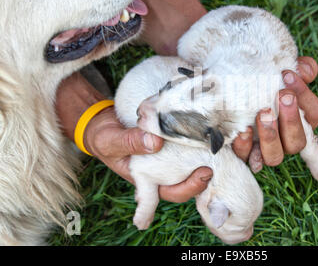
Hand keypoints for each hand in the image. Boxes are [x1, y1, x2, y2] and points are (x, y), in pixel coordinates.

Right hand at [84, 107, 212, 201]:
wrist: (104, 122)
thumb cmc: (104, 138)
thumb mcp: (110, 140)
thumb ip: (129, 142)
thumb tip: (156, 143)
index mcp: (142, 178)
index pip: (162, 195)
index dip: (180, 193)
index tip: (198, 182)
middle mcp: (158, 171)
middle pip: (182, 184)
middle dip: (196, 182)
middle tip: (207, 171)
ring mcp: (166, 156)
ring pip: (188, 167)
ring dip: (201, 162)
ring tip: (213, 153)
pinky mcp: (170, 141)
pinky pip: (186, 146)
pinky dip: (195, 142)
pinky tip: (206, 134)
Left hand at [232, 57, 317, 171]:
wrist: (226, 86)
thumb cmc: (259, 77)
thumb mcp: (277, 67)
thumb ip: (297, 67)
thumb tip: (305, 70)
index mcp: (301, 119)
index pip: (314, 112)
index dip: (304, 95)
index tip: (287, 75)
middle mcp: (286, 139)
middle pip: (298, 141)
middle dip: (292, 119)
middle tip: (281, 96)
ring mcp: (265, 149)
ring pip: (275, 157)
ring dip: (270, 136)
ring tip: (263, 114)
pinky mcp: (244, 153)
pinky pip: (247, 158)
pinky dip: (245, 146)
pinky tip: (243, 130)